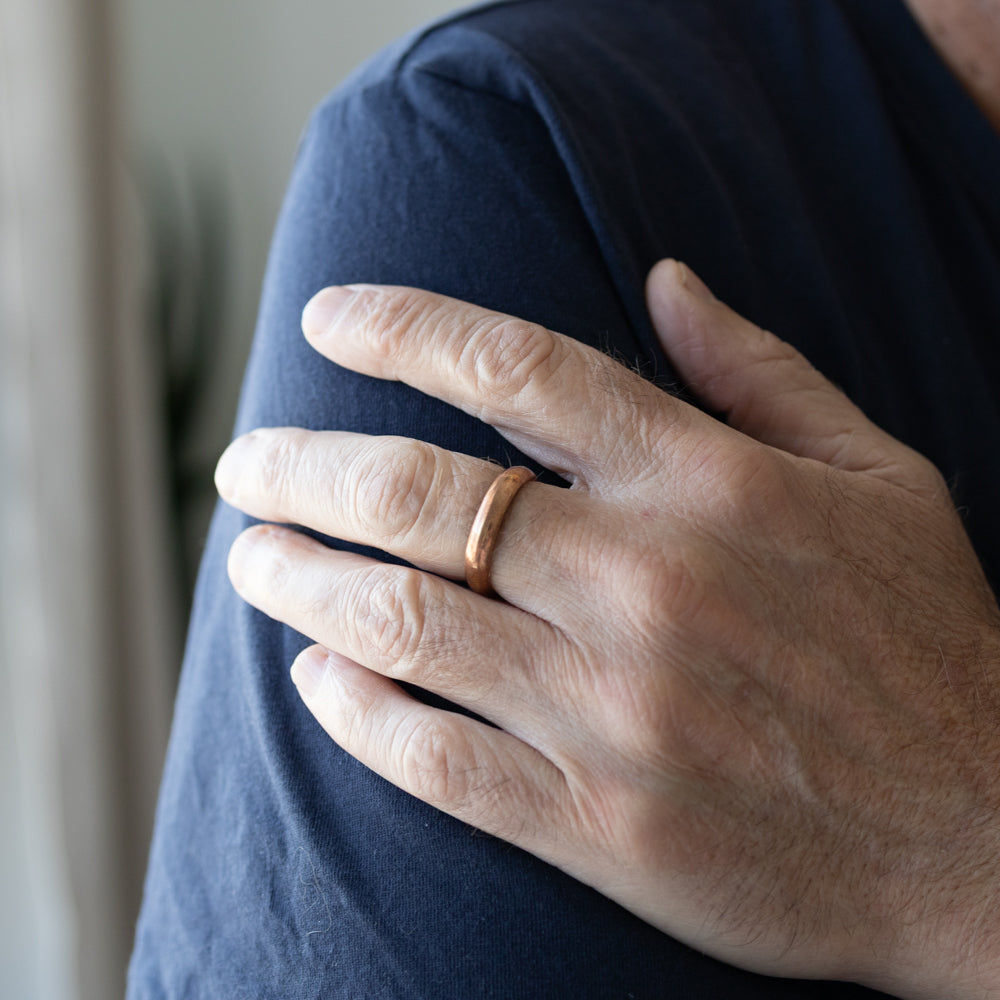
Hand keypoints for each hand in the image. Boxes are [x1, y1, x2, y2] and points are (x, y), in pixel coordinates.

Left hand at [216, 260, 999, 997]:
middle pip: (422, 494)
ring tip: (249, 557)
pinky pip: (439, 761)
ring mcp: (616, 712)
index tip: (327, 320)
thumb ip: (761, 369)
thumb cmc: (925, 642)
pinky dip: (359, 712)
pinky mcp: (602, 825)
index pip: (518, 369)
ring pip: (405, 623)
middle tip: (246, 461)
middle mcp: (646, 584)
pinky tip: (316, 678)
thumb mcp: (875, 476)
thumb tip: (664, 276)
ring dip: (301, 581)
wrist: (981, 838)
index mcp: (710, 485)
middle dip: (306, 466)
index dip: (402, 327)